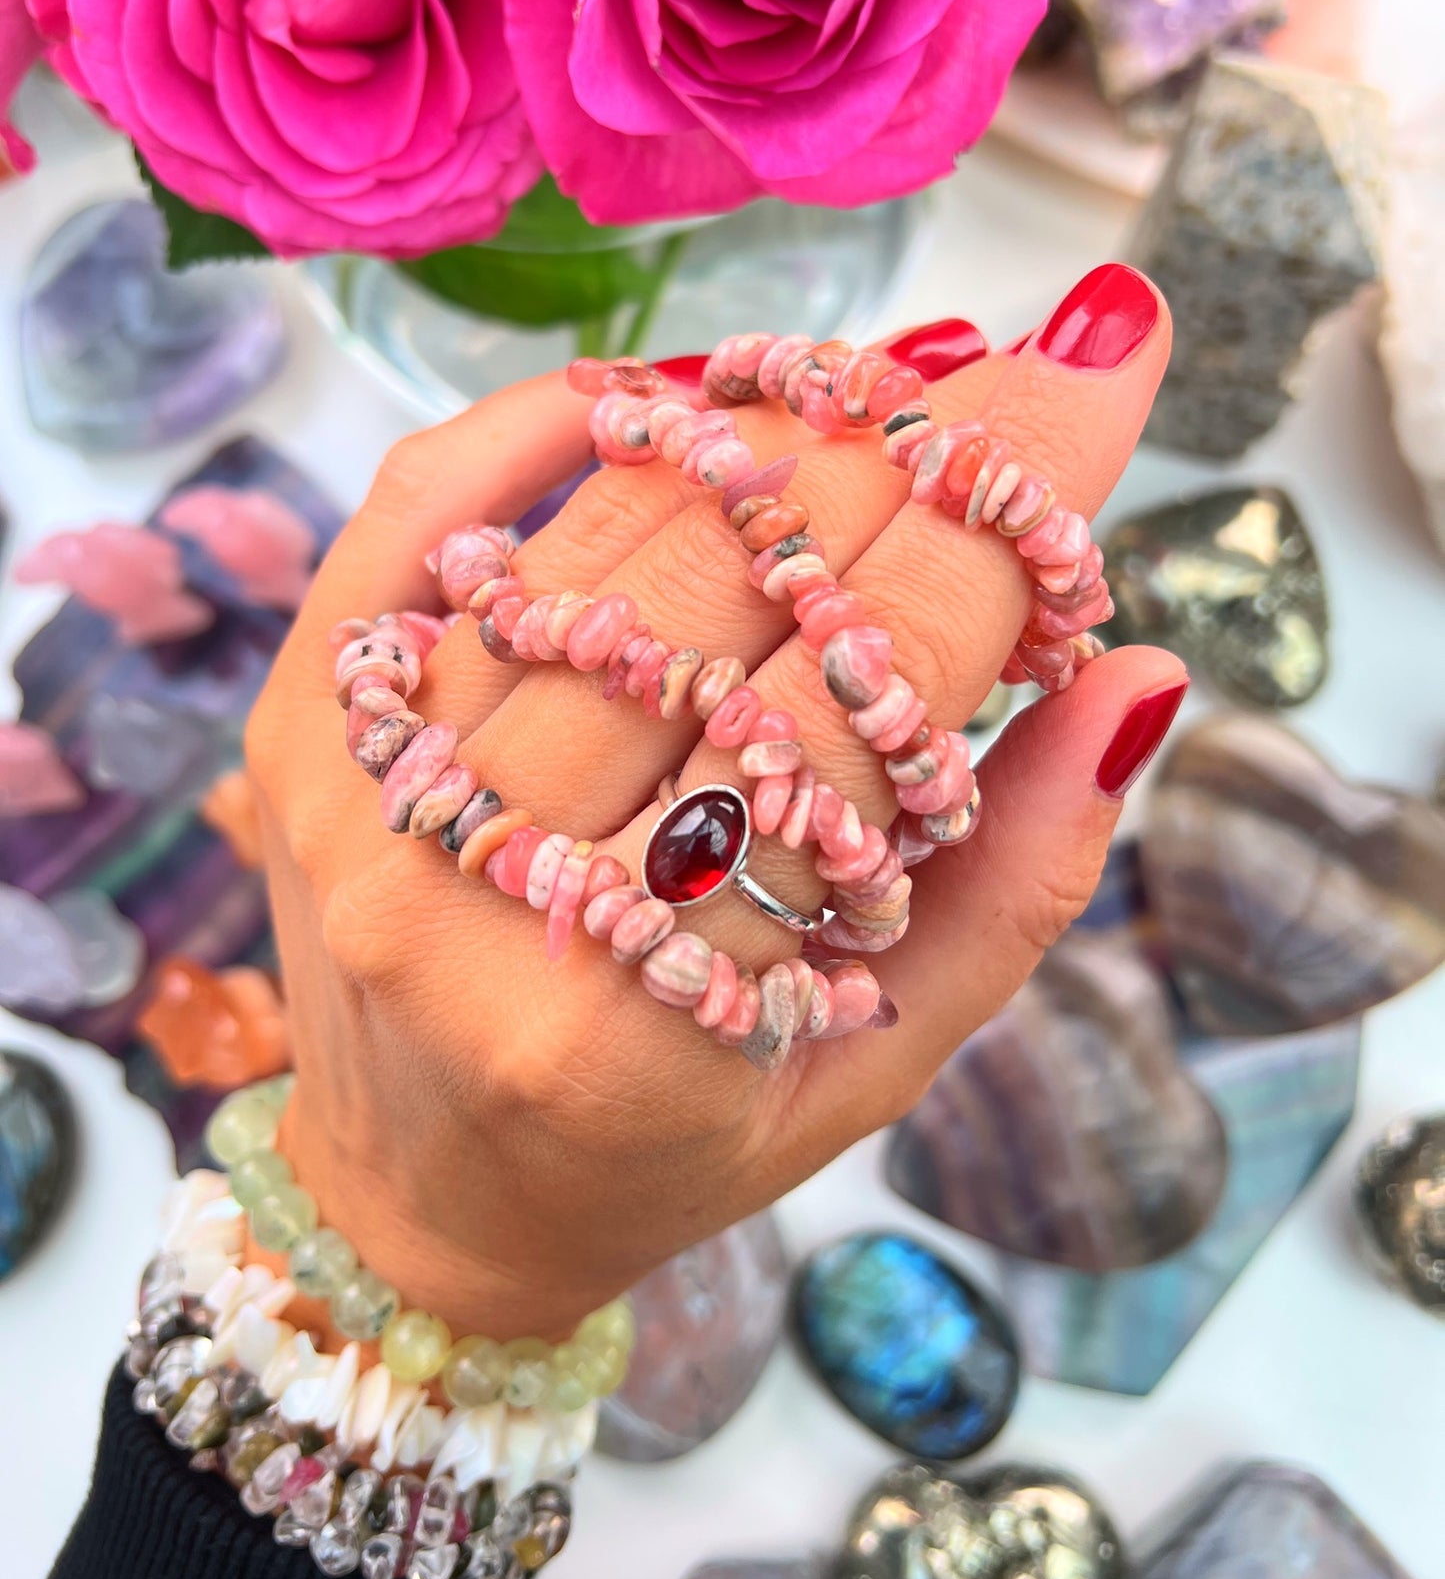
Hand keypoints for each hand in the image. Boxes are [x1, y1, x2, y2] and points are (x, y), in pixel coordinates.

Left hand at [244, 264, 1184, 1342]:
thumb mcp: (875, 1073)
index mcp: (659, 1026)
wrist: (418, 1207)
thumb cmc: (669, 1151)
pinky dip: (547, 420)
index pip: (861, 696)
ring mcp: (371, 800)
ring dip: (751, 425)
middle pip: (725, 582)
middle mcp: (494, 901)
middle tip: (995, 371)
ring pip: (592, 532)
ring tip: (868, 384)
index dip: (993, 516)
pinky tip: (665, 392)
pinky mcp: (299, 732)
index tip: (1092, 373)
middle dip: (891, 445)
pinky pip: (413, 506)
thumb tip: (1134, 679)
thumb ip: (1018, 888)